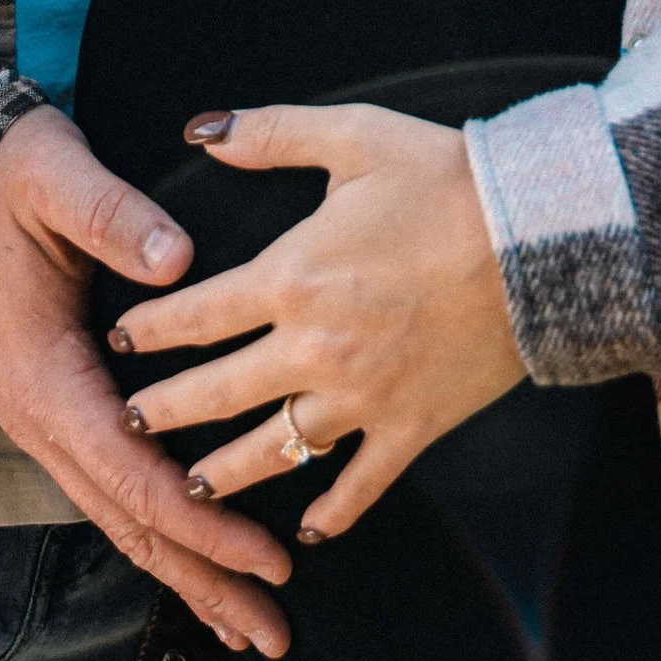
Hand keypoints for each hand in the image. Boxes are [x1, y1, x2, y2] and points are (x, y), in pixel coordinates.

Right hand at [0, 106, 292, 653]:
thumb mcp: (55, 176)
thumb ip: (113, 217)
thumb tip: (177, 262)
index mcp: (44, 377)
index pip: (135, 475)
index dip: (205, 523)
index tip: (270, 557)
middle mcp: (41, 417)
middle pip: (132, 523)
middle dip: (204, 581)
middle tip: (275, 633)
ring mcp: (46, 418)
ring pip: (122, 518)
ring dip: (187, 571)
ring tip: (250, 623)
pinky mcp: (57, 406)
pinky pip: (115, 487)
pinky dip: (162, 531)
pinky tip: (199, 559)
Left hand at [109, 104, 524, 541]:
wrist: (541, 238)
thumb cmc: (447, 179)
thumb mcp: (353, 136)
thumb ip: (270, 133)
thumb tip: (201, 130)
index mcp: (294, 276)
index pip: (196, 314)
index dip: (149, 330)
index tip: (119, 340)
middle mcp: (315, 347)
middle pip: (217, 394)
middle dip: (164, 412)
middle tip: (128, 423)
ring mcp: (363, 396)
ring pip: (274, 451)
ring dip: (225, 473)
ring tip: (189, 487)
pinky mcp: (412, 426)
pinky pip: (360, 484)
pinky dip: (330, 512)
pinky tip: (306, 529)